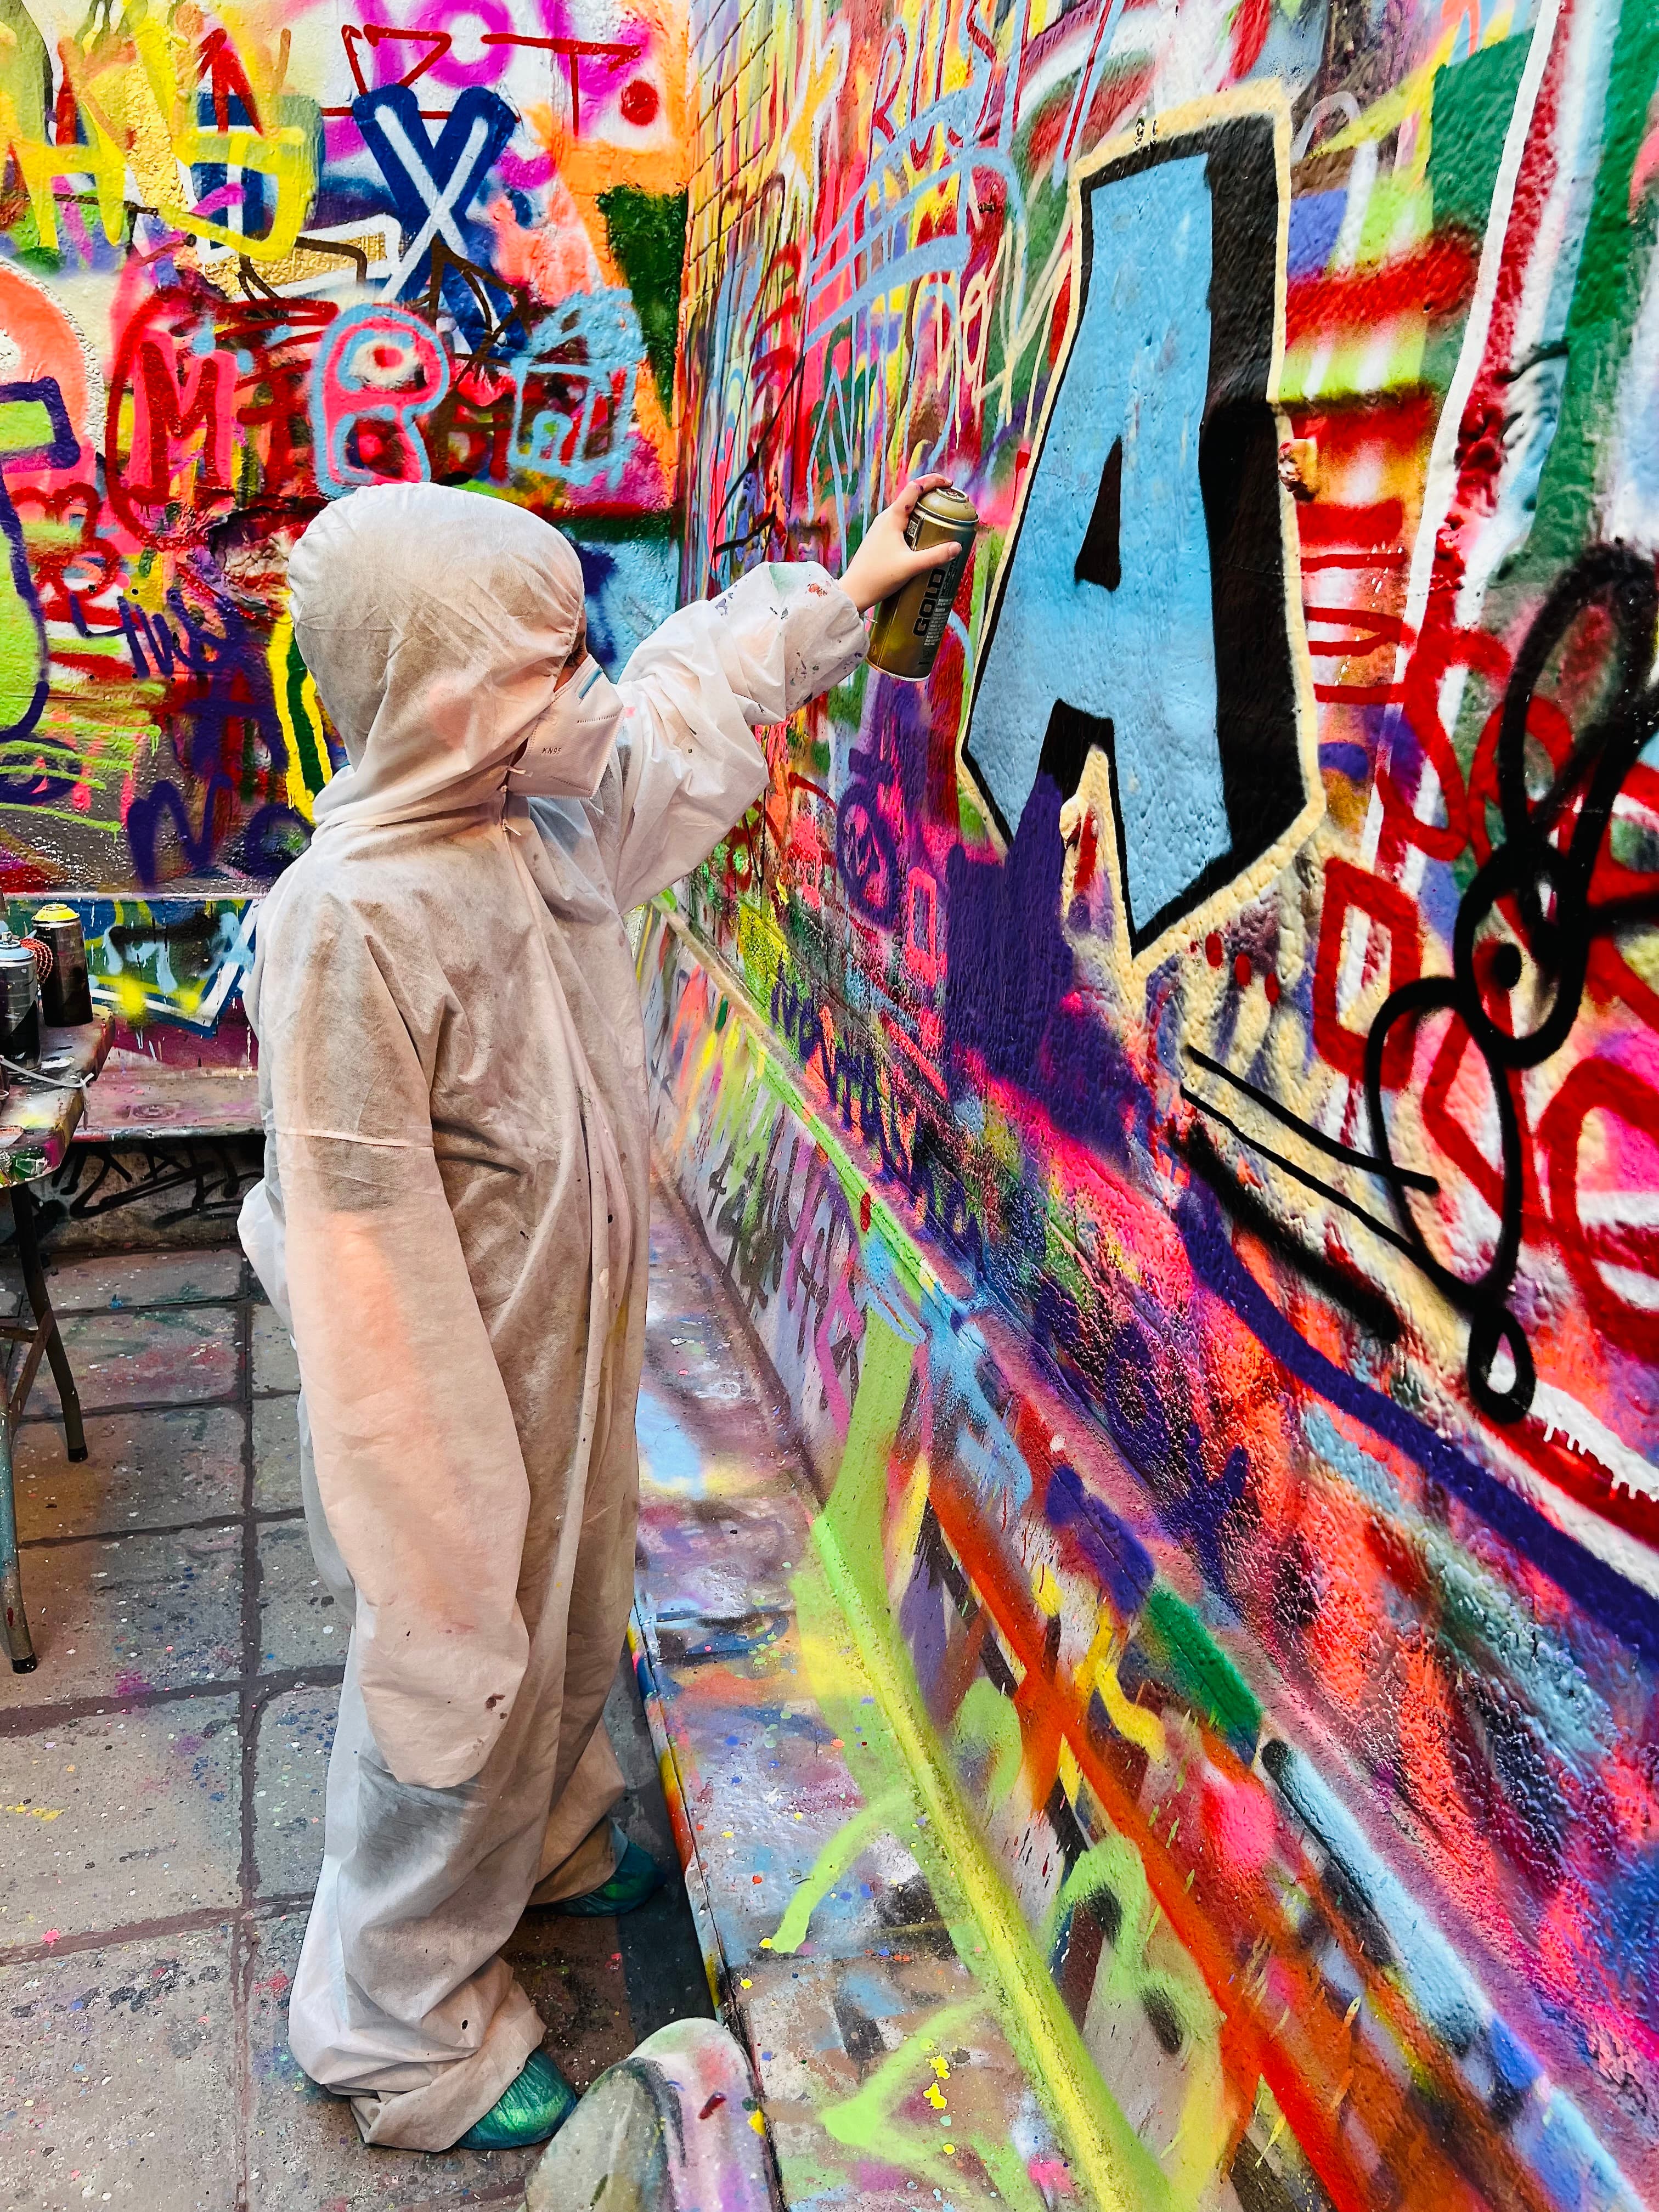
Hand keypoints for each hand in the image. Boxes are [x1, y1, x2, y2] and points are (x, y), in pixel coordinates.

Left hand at [839, 475, 958, 613]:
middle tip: (951, 506)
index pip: (914, 488)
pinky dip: (916, 526)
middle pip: (912, 498)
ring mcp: (882, 528)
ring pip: (907, 513)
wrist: (854, 592)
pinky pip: (902, 525)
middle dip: (933, 498)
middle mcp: (886, 518)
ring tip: (943, 522)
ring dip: (925, 513)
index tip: (949, 484)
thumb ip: (935, 556)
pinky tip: (925, 539)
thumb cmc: (878, 577)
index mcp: (892, 517)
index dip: (933, 481)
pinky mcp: (881, 539)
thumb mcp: (910, 567)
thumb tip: (957, 547)